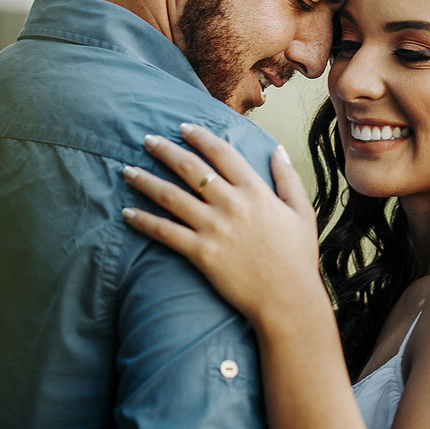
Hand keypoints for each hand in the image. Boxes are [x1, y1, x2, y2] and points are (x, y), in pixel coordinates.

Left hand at [122, 123, 325, 328]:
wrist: (288, 300)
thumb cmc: (298, 259)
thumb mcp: (303, 212)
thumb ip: (288, 178)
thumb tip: (277, 150)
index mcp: (256, 191)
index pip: (222, 153)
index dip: (200, 137)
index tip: (183, 127)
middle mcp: (232, 204)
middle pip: (190, 168)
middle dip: (165, 150)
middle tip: (147, 140)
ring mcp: (214, 228)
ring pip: (170, 196)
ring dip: (145, 180)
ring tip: (127, 170)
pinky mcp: (201, 253)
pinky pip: (164, 232)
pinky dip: (143, 221)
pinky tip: (127, 213)